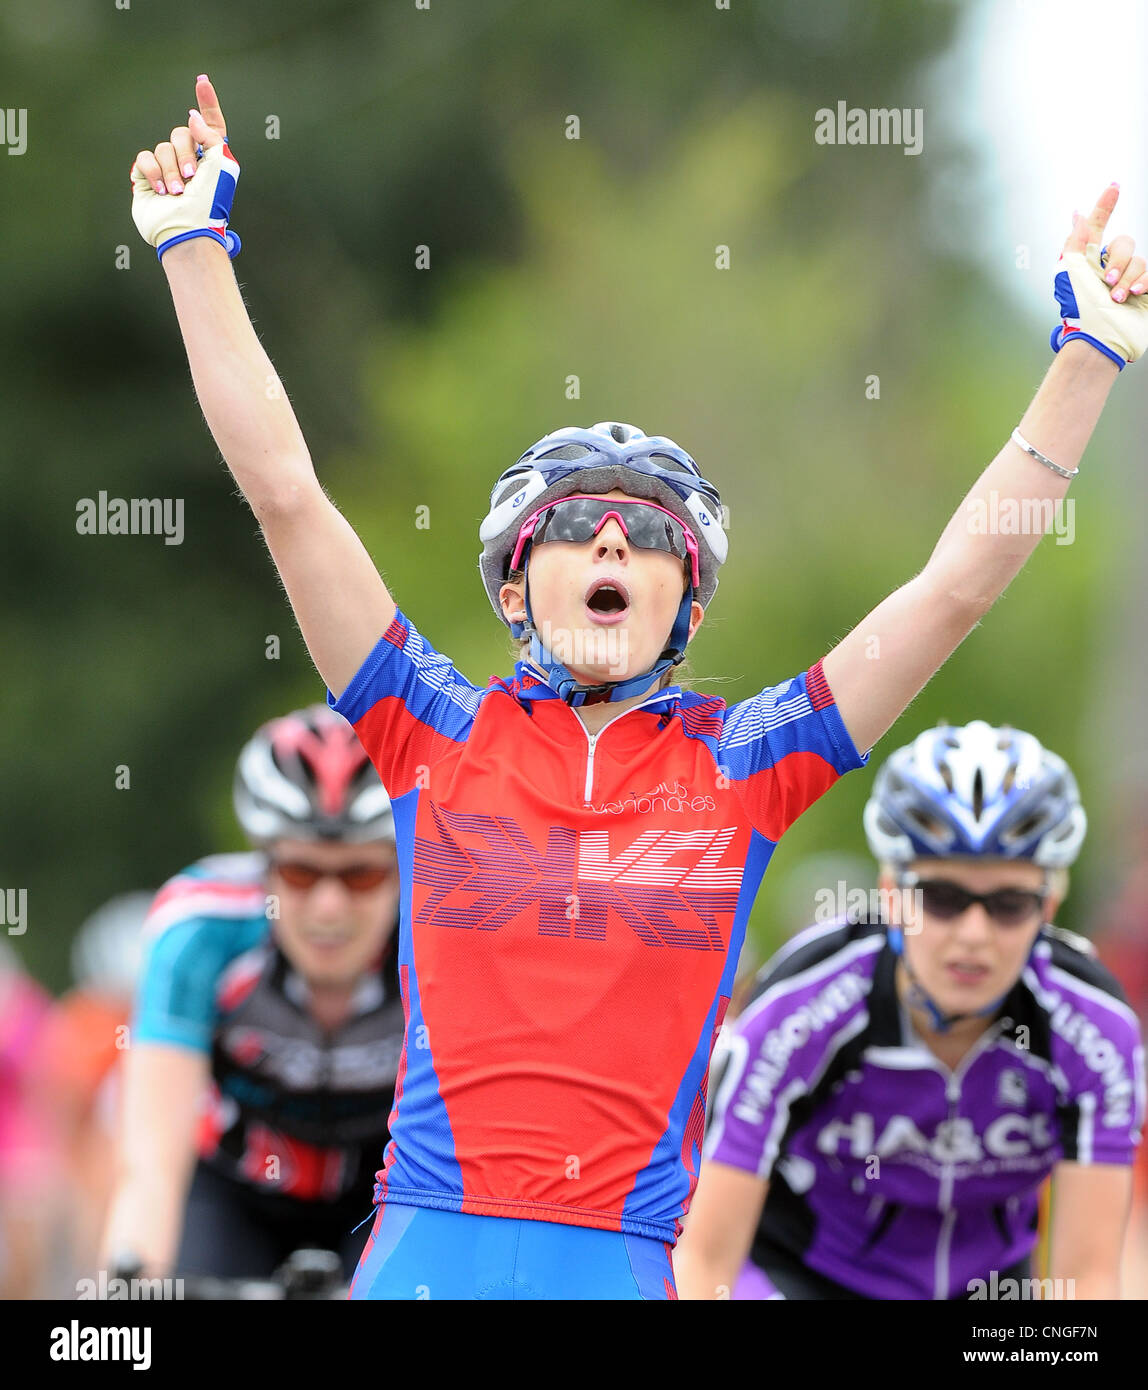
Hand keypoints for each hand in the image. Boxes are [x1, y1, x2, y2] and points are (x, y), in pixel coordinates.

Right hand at [130, 75, 241, 260]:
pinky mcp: (147, 177)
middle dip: (185, 153)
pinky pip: (145, 157)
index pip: (211, 126)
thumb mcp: (222, 165)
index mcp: (212, 159)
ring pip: (162, 147)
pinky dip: (153, 173)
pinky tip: (161, 191)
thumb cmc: (209, 203)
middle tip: (190, 177)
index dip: (207, 103)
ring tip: (176, 193)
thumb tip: (192, 117)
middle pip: (181, 134)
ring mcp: (168, 169)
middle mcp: (190, 162)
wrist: (186, 230)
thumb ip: (212, 135)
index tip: (202, 81)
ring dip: (171, 170)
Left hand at [1051, 184, 1147, 368]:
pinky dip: (1144, 281)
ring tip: (1118, 298)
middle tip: (1108, 282)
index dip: (1105, 205)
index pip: (1098, 225)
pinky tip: (1136, 295)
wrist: (1100, 339)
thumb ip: (1074, 242)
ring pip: (1139, 260)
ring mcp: (1127, 279)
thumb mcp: (1069, 273)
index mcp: (1087, 261)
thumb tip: (1077, 215)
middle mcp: (1107, 267)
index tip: (1115, 186)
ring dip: (1129, 277)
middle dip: (1118, 260)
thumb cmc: (1080, 311)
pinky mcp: (1144, 291)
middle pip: (1123, 243)